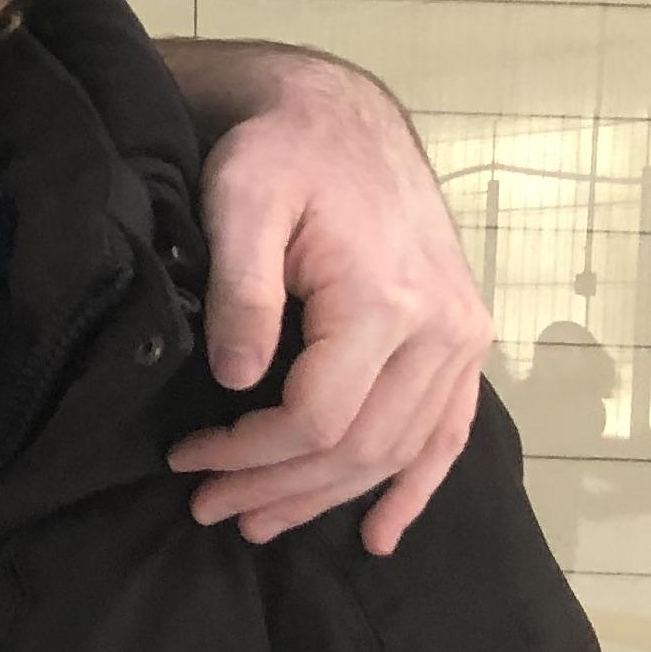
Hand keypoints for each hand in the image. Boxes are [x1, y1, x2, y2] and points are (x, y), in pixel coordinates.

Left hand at [166, 52, 487, 553]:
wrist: (340, 118)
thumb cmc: (281, 153)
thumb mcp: (241, 201)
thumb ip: (241, 291)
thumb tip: (236, 379)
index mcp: (385, 302)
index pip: (316, 419)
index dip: (248, 455)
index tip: (186, 461)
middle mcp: (441, 329)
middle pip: (359, 447)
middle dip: (278, 487)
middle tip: (208, 507)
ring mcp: (463, 338)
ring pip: (399, 450)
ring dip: (329, 496)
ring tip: (261, 522)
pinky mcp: (464, 339)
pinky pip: (448, 431)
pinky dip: (415, 486)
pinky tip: (379, 532)